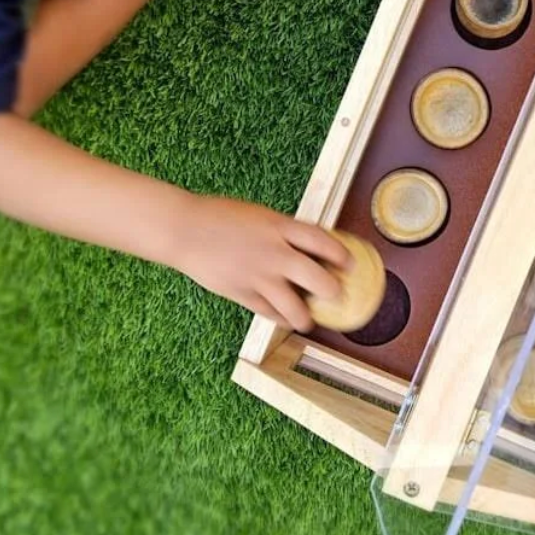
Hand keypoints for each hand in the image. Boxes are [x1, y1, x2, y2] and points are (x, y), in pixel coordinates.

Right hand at [171, 194, 350, 330]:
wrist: (183, 230)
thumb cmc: (220, 217)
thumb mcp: (259, 215)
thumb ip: (284, 231)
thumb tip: (309, 247)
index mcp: (280, 227)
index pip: (323, 242)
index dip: (343, 255)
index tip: (351, 264)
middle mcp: (275, 253)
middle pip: (318, 279)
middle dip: (334, 291)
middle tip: (337, 295)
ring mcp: (259, 277)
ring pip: (296, 308)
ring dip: (307, 317)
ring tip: (309, 319)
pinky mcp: (242, 294)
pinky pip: (270, 314)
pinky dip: (280, 318)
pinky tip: (285, 319)